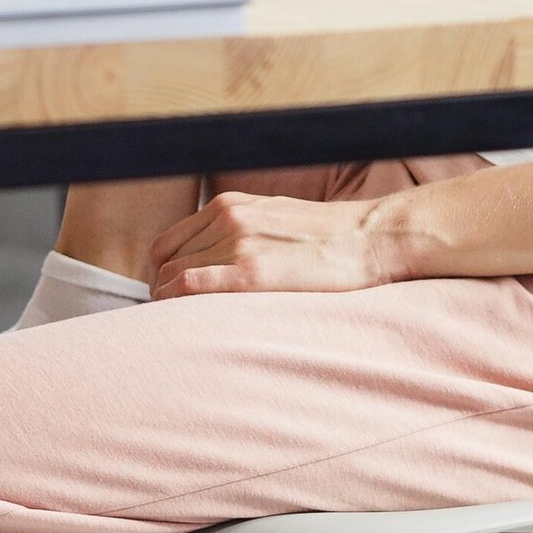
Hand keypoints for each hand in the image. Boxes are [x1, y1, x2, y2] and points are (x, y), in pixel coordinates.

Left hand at [148, 190, 397, 300]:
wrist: (370, 237)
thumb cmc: (329, 234)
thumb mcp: (275, 216)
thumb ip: (240, 230)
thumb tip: (214, 259)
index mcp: (230, 205)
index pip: (168, 244)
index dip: (162, 273)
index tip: (169, 296)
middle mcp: (227, 219)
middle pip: (165, 263)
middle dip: (162, 292)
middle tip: (173, 319)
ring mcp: (237, 244)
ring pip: (173, 278)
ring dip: (169, 305)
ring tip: (182, 327)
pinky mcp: (251, 273)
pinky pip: (190, 288)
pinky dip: (176, 305)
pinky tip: (185, 322)